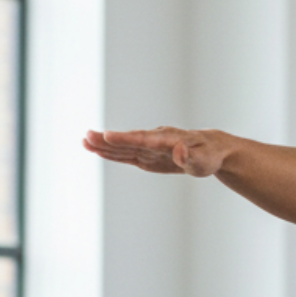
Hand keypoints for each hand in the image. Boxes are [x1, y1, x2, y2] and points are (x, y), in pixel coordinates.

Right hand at [83, 127, 229, 177]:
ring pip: (125, 147)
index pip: (144, 139)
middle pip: (129, 141)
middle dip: (108, 140)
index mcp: (169, 139)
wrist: (211, 149)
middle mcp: (156, 140)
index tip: (107, 136)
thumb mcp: (205, 161)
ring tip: (84, 141)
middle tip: (87, 136)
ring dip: (105, 145)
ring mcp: (150, 147)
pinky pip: (128, 154)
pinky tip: (97, 150)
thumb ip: (190, 158)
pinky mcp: (148, 155)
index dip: (126, 139)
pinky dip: (113, 152)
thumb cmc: (209, 156)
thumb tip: (178, 151)